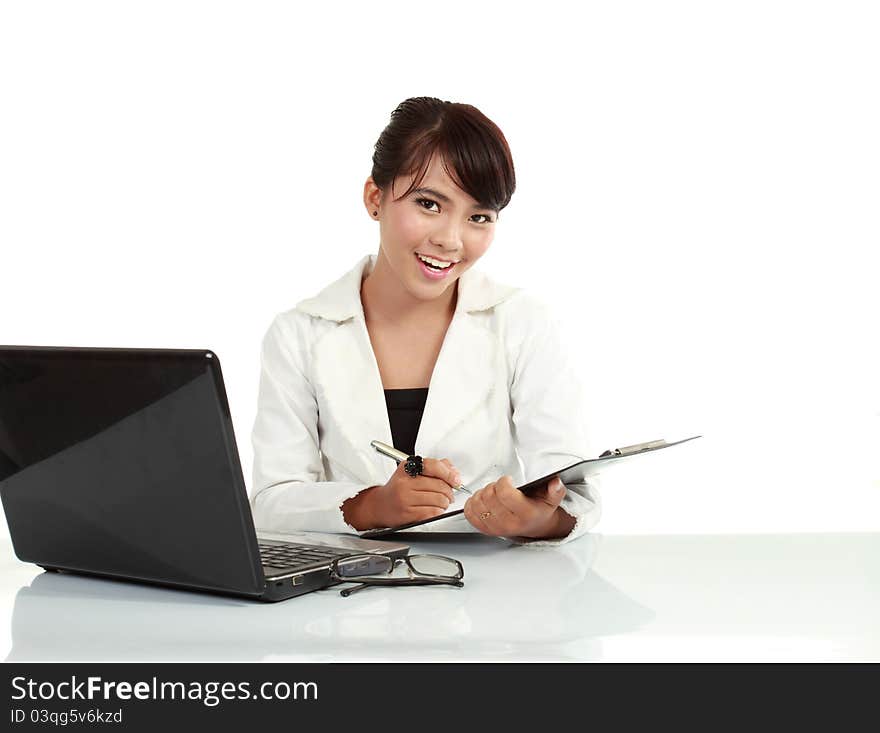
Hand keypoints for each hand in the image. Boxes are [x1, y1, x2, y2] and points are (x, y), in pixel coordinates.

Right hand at [342, 457, 461, 529]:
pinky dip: (438, 512)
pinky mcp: (407, 514)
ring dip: (445, 503)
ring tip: (442, 502)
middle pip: (439, 485)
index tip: (456, 480)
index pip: (433, 466)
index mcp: (407, 468)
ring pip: (438, 500)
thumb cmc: (398, 488)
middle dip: (449, 491)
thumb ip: (434, 467)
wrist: (380, 506)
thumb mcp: (412, 471)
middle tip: (449, 494)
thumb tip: (453, 471)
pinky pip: (433, 513)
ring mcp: (405, 499)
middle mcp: (404, 482)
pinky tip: (434, 510)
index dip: (449, 474)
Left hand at [463, 475, 573, 539]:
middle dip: (493, 486)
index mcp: (526, 514)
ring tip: (492, 493)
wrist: (534, 526)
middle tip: (500, 486)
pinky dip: (472, 503)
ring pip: (477, 504)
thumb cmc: (539, 509)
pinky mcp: (486, 530)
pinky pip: (469, 514)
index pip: (505, 493)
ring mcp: (496, 528)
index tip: (507, 480)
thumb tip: (555, 482)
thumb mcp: (552, 499)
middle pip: (489, 497)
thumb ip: (555, 490)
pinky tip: (482, 500)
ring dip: (482, 493)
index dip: (503, 482)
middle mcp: (510, 523)